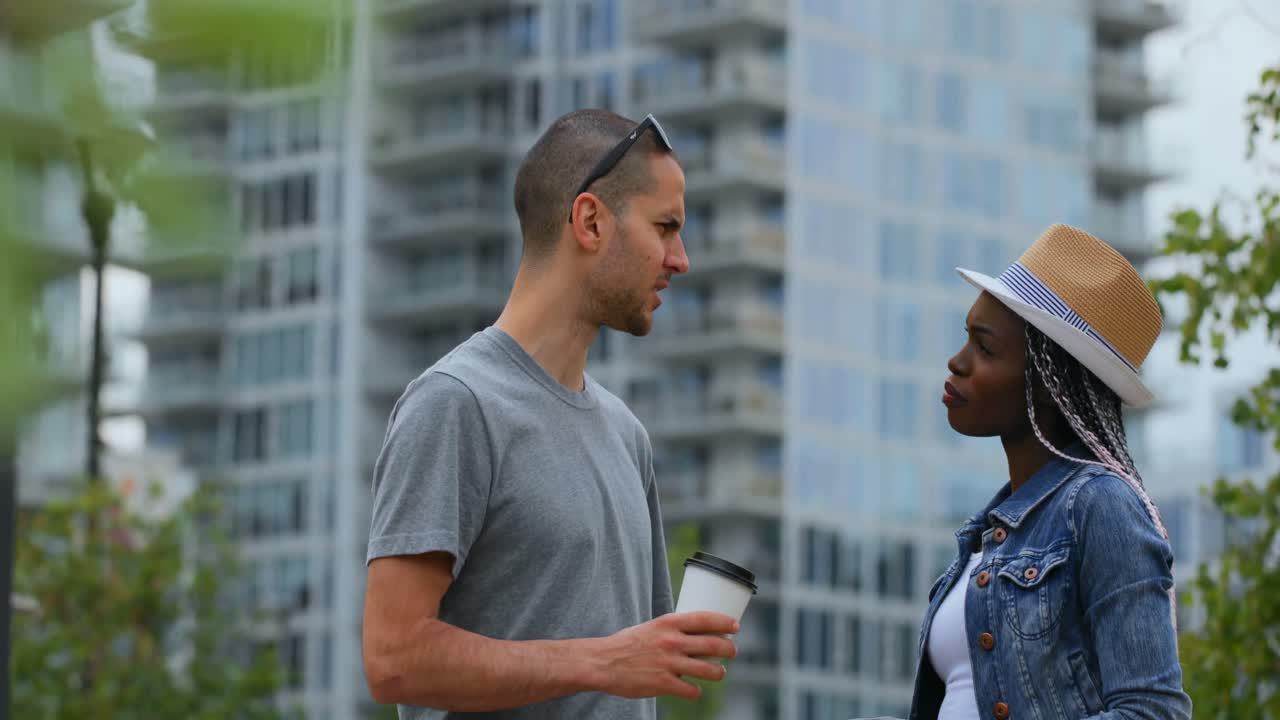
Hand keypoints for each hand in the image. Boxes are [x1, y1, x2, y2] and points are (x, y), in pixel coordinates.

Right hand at [587, 611, 738, 700]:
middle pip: (714, 645)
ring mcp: (669, 663)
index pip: (706, 619)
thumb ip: (673, 630)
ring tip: (719, 673)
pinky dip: (696, 692)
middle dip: (729, 650)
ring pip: (709, 670)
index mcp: (668, 623)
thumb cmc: (627, 644)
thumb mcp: (651, 627)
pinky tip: (694, 690)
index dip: (725, 623)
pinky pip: (691, 690)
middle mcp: (672, 641)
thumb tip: (696, 634)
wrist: (602, 662)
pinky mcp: (663, 684)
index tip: (735, 626)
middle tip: (732, 652)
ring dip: (718, 673)